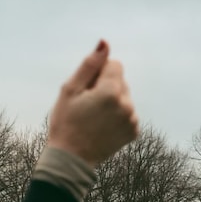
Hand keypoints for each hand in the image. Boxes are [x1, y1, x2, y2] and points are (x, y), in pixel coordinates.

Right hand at [47, 40, 138, 166]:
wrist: (72, 158)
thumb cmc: (66, 121)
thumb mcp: (70, 89)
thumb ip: (90, 65)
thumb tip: (105, 43)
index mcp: (111, 92)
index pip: (115, 65)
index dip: (99, 73)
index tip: (87, 87)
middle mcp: (127, 105)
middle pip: (121, 81)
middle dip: (106, 87)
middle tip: (88, 105)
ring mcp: (132, 119)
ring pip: (125, 97)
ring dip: (113, 101)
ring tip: (95, 117)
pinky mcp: (134, 131)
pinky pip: (128, 113)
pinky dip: (118, 115)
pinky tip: (103, 126)